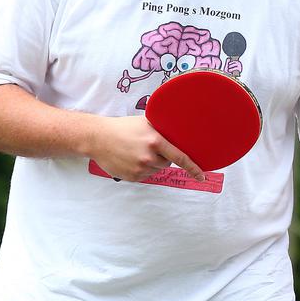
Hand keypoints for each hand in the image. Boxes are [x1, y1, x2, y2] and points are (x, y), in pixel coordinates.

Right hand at [88, 114, 203, 181]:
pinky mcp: (132, 177)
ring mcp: (140, 169)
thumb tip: (181, 132)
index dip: (193, 168)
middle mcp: (149, 157)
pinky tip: (131, 158)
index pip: (180, 157)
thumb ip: (162, 130)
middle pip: (167, 163)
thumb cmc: (123, 127)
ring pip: (155, 170)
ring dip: (151, 164)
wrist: (98, 138)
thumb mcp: (145, 122)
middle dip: (162, 157)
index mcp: (155, 141)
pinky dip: (142, 169)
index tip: (202, 176)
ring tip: (136, 151)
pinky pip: (145, 176)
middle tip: (148, 147)